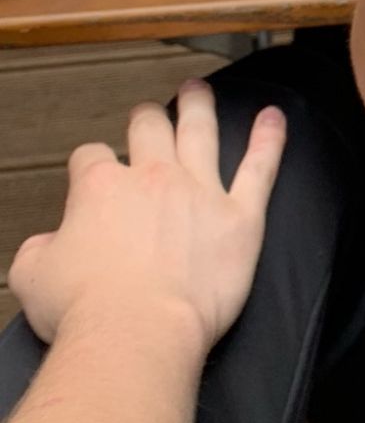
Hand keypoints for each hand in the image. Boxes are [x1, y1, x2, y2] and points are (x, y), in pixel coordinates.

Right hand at [7, 80, 285, 353]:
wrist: (138, 332)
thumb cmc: (85, 310)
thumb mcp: (32, 276)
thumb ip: (41, 248)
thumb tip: (51, 244)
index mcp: (101, 188)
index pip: (92, 157)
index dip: (91, 163)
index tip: (94, 170)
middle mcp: (153, 179)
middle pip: (149, 130)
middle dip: (146, 118)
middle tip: (148, 112)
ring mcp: (200, 193)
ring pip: (201, 133)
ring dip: (199, 107)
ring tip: (199, 90)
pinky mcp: (241, 217)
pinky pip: (260, 168)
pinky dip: (270, 139)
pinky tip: (274, 118)